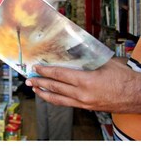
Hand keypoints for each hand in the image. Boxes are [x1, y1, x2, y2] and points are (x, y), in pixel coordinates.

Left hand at [25, 58, 140, 113]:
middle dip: (40, 83)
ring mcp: (83, 103)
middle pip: (55, 88)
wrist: (138, 96)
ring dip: (44, 94)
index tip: (36, 68)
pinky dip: (56, 99)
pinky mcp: (86, 108)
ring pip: (58, 99)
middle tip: (28, 80)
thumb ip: (89, 58)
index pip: (59, 75)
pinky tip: (50, 96)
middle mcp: (82, 94)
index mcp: (85, 81)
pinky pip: (66, 104)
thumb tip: (74, 49)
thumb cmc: (124, 78)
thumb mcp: (106, 63)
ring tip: (34, 89)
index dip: (45, 72)